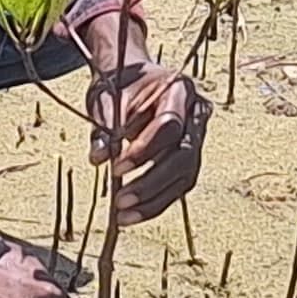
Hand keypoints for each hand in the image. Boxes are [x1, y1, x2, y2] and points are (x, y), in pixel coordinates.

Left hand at [87, 57, 208, 225]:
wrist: (135, 80)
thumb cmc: (121, 84)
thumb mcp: (106, 96)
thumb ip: (105, 126)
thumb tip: (99, 158)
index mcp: (180, 90)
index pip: (170, 126)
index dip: (145, 150)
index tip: (116, 167)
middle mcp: (197, 114)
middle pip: (184, 156)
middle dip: (151, 182)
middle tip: (120, 201)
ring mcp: (198, 138)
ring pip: (185, 177)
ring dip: (153, 201)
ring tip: (123, 217)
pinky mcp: (190, 159)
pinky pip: (178, 186)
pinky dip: (155, 203)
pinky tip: (132, 215)